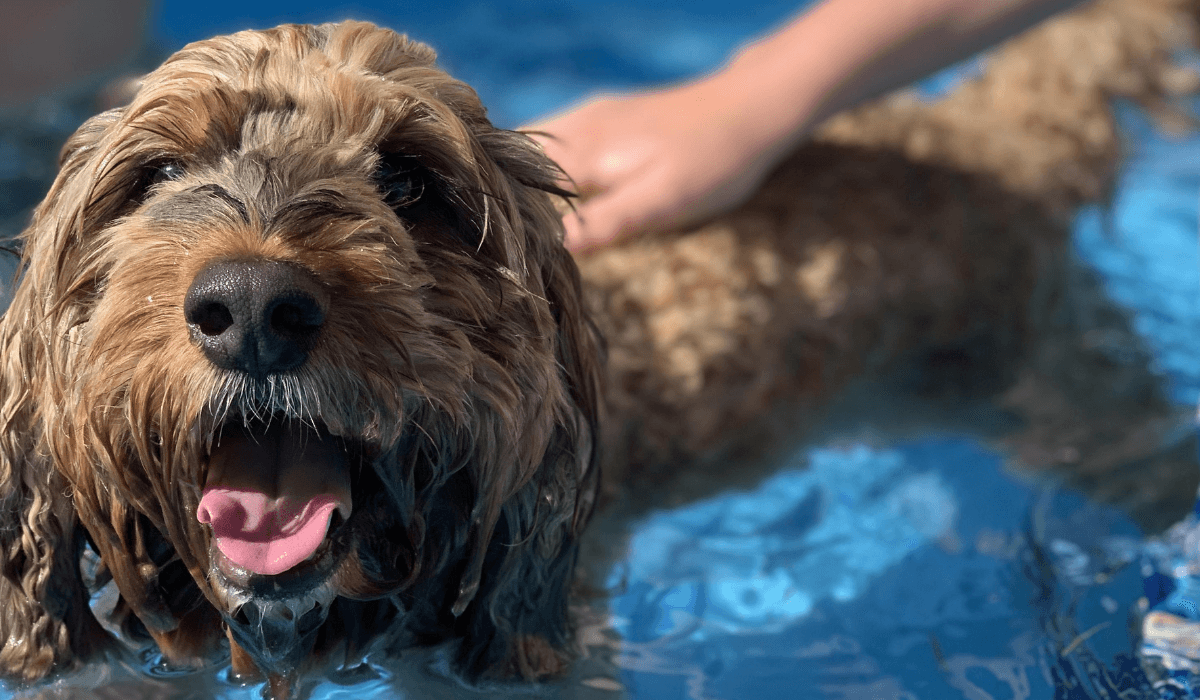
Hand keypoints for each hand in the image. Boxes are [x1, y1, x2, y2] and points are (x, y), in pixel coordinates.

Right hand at [525, 77, 783, 251]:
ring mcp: (591, 114)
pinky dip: (542, 162)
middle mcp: (578, 125)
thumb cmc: (714, 161)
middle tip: (502, 241)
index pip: (517, 183)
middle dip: (502, 194)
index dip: (506, 217)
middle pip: (513, 159)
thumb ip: (606, 222)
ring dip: (519, 177)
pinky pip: (555, 136)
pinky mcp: (607, 113)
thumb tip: (554, 249)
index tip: (500, 252)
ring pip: (532, 144)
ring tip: (518, 220)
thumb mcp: (664, 202)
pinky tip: (553, 187)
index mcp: (584, 151)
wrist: (755, 107)